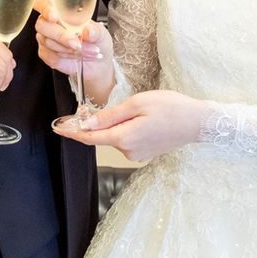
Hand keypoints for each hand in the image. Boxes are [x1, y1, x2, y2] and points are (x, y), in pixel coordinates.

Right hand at [33, 0, 115, 105]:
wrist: (97, 62)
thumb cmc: (97, 41)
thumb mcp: (101, 33)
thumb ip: (94, 31)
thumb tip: (87, 31)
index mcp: (61, 10)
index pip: (43, 2)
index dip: (44, 7)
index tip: (53, 16)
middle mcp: (50, 23)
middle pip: (42, 25)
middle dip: (60, 35)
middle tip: (77, 43)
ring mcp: (45, 38)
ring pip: (48, 42)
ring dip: (67, 48)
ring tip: (83, 50)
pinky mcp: (46, 53)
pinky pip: (49, 56)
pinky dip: (64, 57)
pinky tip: (74, 56)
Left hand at [53, 90, 204, 162]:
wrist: (198, 122)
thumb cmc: (171, 107)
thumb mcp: (138, 103)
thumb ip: (110, 115)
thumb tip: (87, 123)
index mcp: (124, 137)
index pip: (91, 137)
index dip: (73, 132)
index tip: (58, 128)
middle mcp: (128, 151)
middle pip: (103, 136)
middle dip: (96, 123)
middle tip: (94, 107)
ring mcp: (137, 154)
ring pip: (116, 137)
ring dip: (115, 124)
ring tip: (136, 109)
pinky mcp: (145, 152)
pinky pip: (127, 140)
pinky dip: (125, 129)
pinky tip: (141, 118)